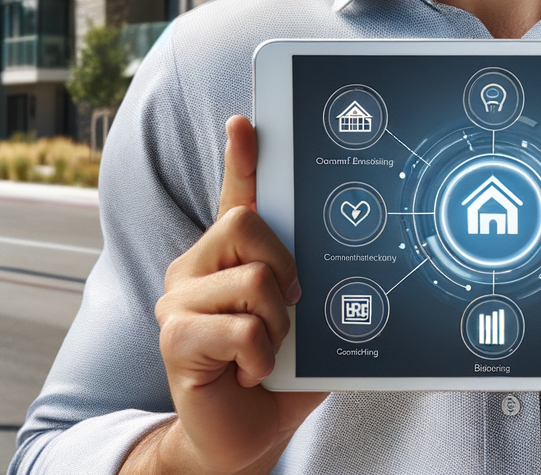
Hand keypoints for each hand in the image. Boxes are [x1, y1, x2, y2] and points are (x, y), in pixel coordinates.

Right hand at [121, 116, 326, 474]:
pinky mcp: (174, 337)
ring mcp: (179, 299)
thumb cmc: (280, 370)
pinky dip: (262, 355)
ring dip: (280, 322)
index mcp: (231, 255)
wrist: (247, 436)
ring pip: (253, 277)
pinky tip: (251, 371)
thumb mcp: (306, 316)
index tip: (247, 122)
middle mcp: (197, 266)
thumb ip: (311, 278)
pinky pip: (243, 326)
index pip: (237, 194)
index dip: (243, 157)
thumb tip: (348, 241)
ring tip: (270, 349)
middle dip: (285, 268)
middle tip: (290, 309)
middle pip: (246, 223)